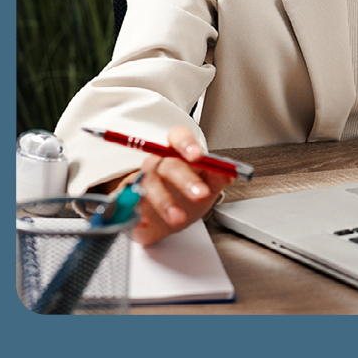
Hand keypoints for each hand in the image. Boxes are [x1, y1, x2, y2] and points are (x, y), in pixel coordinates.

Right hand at [124, 125, 232, 245]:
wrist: (162, 220)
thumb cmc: (184, 197)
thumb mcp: (207, 187)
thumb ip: (218, 177)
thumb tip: (228, 170)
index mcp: (177, 153)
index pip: (178, 136)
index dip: (187, 144)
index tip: (198, 156)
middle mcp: (158, 163)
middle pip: (168, 164)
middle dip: (185, 179)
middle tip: (200, 195)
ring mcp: (141, 181)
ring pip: (150, 185)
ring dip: (165, 202)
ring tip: (179, 218)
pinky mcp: (128, 201)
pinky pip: (129, 204)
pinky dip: (138, 214)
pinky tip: (146, 221)